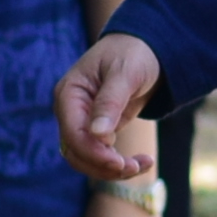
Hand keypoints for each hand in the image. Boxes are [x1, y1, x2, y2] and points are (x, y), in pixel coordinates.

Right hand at [56, 34, 162, 181]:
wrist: (146, 47)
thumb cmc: (133, 53)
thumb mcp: (125, 73)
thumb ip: (111, 102)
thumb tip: (99, 134)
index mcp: (69, 94)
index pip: (72, 133)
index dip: (93, 152)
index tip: (120, 163)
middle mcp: (70, 110)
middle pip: (75, 151)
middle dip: (103, 165)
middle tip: (135, 168)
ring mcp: (82, 121)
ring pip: (86, 157)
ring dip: (111, 169)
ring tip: (143, 165)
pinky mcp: (98, 129)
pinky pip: (101, 153)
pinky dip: (117, 163)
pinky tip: (142, 162)